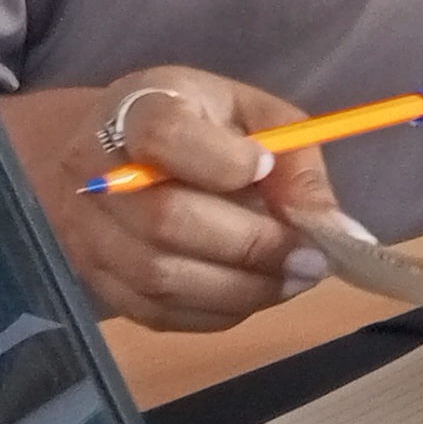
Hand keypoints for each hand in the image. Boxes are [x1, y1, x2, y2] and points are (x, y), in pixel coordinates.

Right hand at [0, 69, 345, 332]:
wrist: (110, 155)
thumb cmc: (199, 127)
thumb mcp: (256, 116)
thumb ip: (296, 160)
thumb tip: (336, 228)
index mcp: (137, 111)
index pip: (163, 135)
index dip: (221, 160)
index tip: (265, 167)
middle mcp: (96, 174)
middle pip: (165, 220)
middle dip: (251, 246)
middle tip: (313, 259)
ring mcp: (87, 232)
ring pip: (160, 277)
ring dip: (241, 288)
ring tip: (296, 278)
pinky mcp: (95, 280)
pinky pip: (156, 312)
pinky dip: (217, 310)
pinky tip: (256, 293)